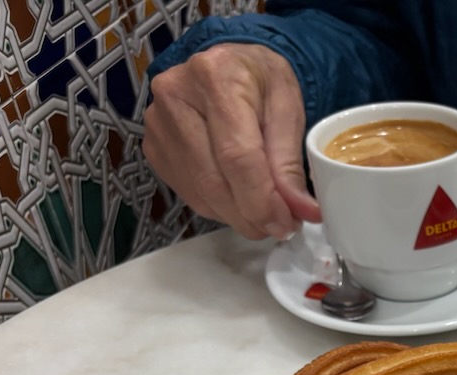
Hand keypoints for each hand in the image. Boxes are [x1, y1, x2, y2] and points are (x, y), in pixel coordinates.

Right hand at [143, 44, 319, 239]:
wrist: (229, 66)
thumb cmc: (261, 82)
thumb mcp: (288, 109)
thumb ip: (291, 162)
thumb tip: (301, 211)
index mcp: (215, 78)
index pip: (237, 156)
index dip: (262, 199)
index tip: (286, 224)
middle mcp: (175, 97)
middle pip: (214, 180)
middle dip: (252, 215)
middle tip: (281, 227)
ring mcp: (158, 123)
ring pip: (200, 192)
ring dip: (237, 217)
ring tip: (265, 217)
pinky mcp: (154, 146)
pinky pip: (188, 193)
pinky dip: (219, 208)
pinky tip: (240, 202)